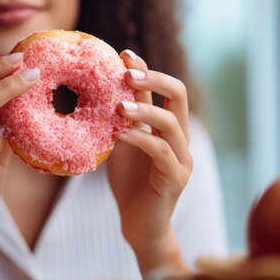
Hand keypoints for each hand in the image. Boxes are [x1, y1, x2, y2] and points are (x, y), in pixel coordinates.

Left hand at [107, 49, 192, 272]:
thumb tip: (97, 91)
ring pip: (170, 122)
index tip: (123, 54)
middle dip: (153, 78)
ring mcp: (182, 158)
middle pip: (179, 95)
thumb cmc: (129, 183)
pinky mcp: (175, 178)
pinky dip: (139, 138)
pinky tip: (118, 134)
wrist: (138, 225)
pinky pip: (160, 151)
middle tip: (126, 73)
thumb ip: (118, 120)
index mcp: (169, 126)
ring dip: (144, 110)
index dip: (147, 69)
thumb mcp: (121, 144)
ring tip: (117, 106)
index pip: (165, 89)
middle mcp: (181, 137)